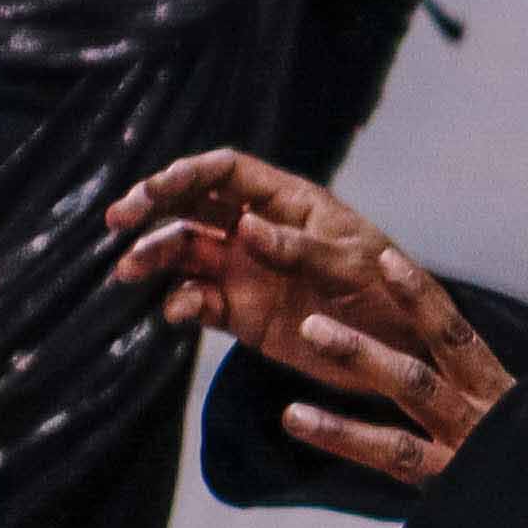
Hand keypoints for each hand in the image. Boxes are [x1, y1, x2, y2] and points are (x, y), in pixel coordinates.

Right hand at [104, 149, 527, 521]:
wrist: (408, 355)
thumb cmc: (396, 295)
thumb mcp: (356, 266)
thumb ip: (302, 249)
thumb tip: (246, 228)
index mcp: (292, 204)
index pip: (228, 172)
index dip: (187, 174)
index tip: (153, 190)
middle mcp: (261, 231)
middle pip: (192, 206)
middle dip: (152, 207)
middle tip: (119, 221)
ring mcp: (247, 271)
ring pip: (185, 251)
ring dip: (155, 256)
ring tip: (131, 271)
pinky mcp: (241, 313)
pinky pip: (197, 300)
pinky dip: (180, 303)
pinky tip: (179, 312)